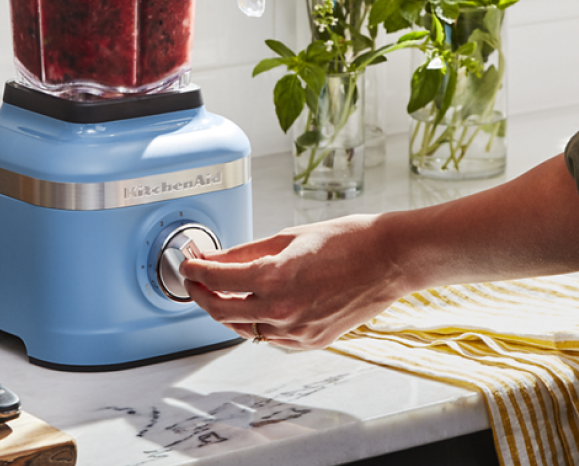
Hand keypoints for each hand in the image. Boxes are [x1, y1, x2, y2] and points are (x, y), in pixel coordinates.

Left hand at [179, 215, 406, 349]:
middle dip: (202, 296)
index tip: (188, 265)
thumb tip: (215, 257)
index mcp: (273, 278)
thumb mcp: (288, 238)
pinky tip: (255, 307)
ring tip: (222, 293)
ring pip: (245, 329)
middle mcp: (281, 310)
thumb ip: (245, 252)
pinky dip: (257, 323)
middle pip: (222, 312)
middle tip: (195, 282)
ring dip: (227, 312)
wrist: (389, 260)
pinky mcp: (311, 341)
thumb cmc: (348, 241)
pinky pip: (271, 338)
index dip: (196, 271)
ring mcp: (296, 330)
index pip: (217, 280)